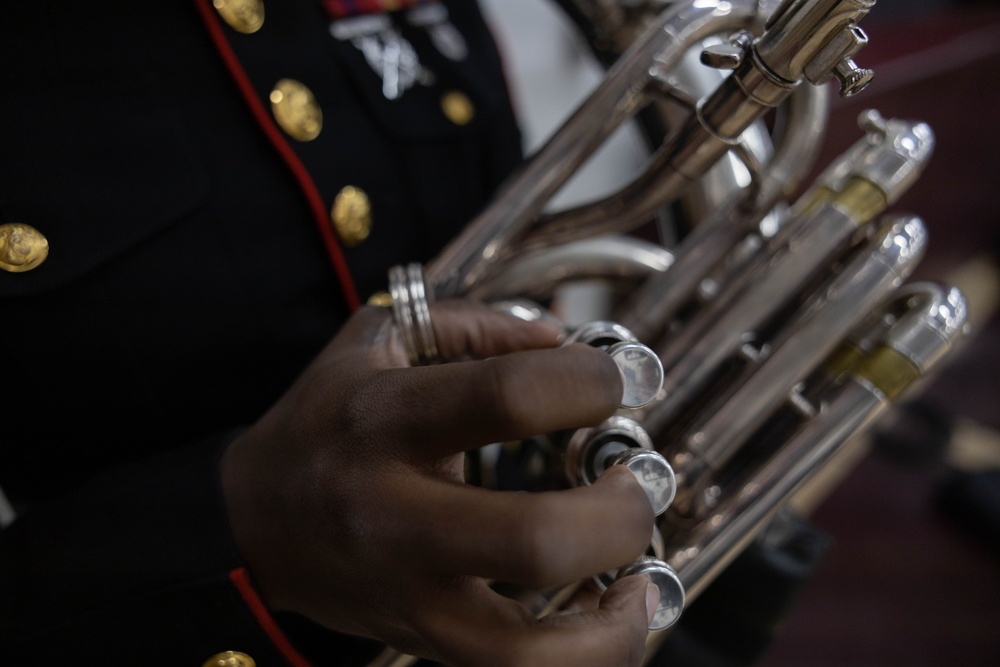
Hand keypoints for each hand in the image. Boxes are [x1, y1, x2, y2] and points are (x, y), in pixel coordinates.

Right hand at [221, 300, 657, 665]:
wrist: (252, 522)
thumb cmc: (325, 421)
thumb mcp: (375, 341)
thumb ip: (471, 326)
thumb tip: (563, 340)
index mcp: (382, 421)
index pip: (506, 398)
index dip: (590, 381)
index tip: (625, 378)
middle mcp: (392, 515)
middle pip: (532, 538)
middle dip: (619, 512)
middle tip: (636, 482)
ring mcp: (406, 592)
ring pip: (525, 648)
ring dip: (615, 617)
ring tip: (643, 574)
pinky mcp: (419, 639)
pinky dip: (586, 656)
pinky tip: (614, 613)